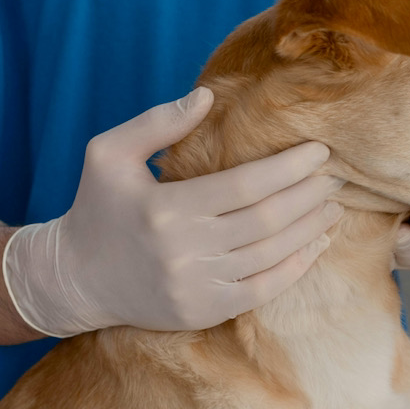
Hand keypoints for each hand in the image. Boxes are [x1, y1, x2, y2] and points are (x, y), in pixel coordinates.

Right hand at [3, 87, 343, 336]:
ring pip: (272, 256)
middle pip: (268, 220)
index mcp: (166, 208)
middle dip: (309, 195)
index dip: (290, 167)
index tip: (320, 151)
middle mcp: (184, 252)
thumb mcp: (108, 154)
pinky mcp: (204, 313)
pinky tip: (316, 242)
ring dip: (310, 228)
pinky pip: (264, 290)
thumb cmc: (97, 207)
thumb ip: (157, 122)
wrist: (74, 279)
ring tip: (333, 205)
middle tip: (335, 176)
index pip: (247, 185)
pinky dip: (297, 265)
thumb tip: (209, 96)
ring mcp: (196, 288)